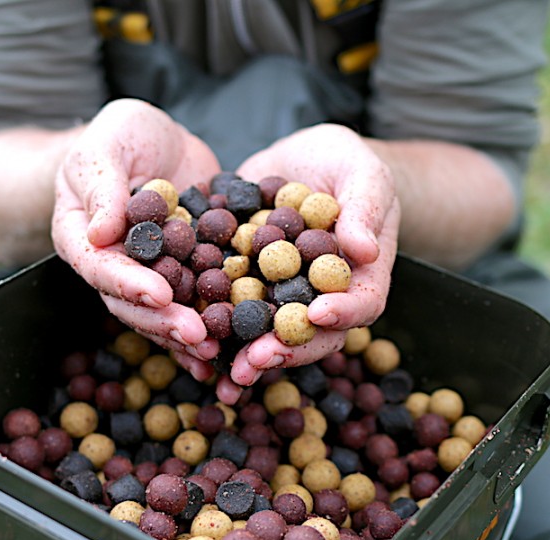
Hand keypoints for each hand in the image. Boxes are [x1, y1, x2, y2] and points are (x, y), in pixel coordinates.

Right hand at [52, 99, 221, 370]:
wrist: (158, 141)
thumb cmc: (121, 134)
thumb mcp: (108, 144)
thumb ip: (102, 184)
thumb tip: (99, 232)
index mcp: (83, 236)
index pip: (100, 266)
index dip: (129, 283)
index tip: (159, 294)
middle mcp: (113, 265)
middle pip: (131, 303)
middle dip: (164, 321)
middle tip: (197, 335)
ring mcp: (149, 274)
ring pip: (163, 313)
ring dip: (188, 335)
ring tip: (218, 351)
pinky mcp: (184, 273)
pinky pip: (194, 304)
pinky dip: (211, 326)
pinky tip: (231, 351)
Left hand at [216, 124, 400, 402]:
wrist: (298, 161)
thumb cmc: (345, 164)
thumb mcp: (362, 173)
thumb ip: (365, 207)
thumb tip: (364, 250)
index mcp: (359, 277)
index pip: (362, 304)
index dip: (343, 313)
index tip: (318, 314)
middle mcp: (319, 297)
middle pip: (309, 334)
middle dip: (283, 349)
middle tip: (256, 360)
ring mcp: (278, 296)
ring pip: (264, 332)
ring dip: (242, 353)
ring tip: (220, 368)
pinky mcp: (241, 283)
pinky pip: (226, 307)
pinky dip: (208, 325)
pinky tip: (184, 338)